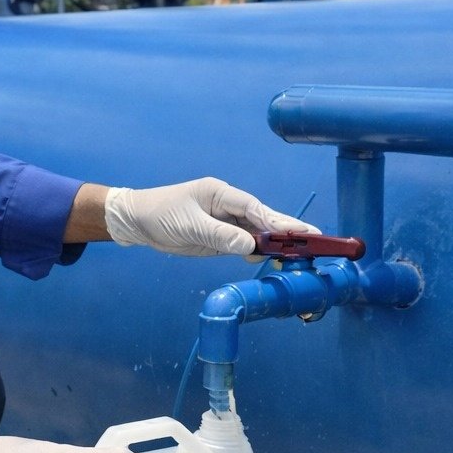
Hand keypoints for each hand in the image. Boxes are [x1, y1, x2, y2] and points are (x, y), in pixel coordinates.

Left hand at [103, 177, 320, 256]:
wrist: (137, 222)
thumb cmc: (160, 215)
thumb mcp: (189, 226)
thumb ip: (220, 236)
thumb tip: (250, 246)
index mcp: (220, 194)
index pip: (254, 208)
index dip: (277, 221)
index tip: (296, 232)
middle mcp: (227, 206)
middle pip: (262, 219)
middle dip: (287, 230)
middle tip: (315, 239)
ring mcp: (225, 222)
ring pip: (257, 233)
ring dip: (277, 243)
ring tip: (303, 252)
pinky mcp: (220, 238)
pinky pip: (246, 245)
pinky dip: (260, 251)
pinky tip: (275, 259)